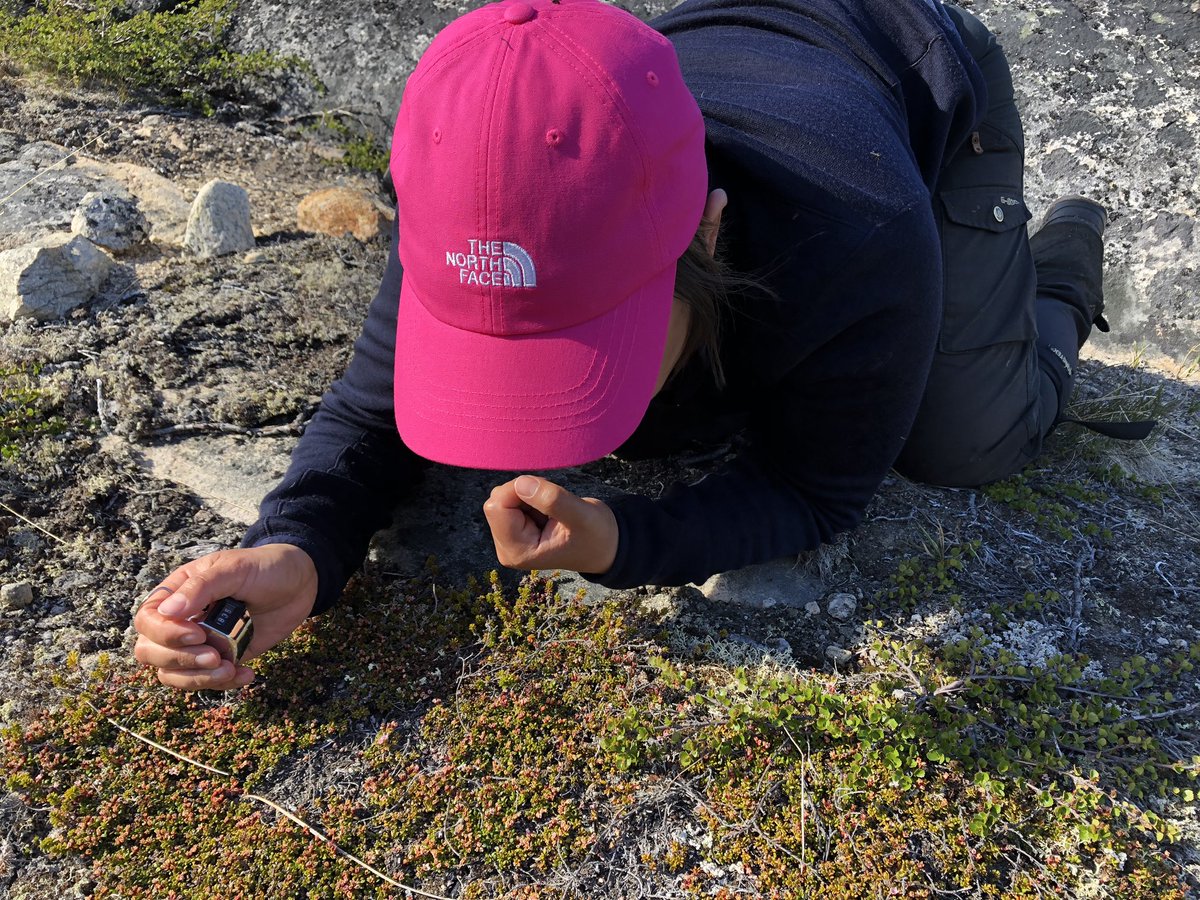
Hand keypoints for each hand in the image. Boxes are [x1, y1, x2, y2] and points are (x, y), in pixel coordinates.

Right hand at [133, 544, 317, 690]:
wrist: (300, 583)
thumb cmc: (263, 567)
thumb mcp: (233, 568)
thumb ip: (201, 587)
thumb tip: (167, 610)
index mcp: (177, 593)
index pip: (147, 621)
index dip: (164, 634)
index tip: (197, 634)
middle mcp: (182, 620)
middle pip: (150, 651)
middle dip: (179, 660)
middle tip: (214, 655)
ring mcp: (201, 642)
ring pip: (173, 674)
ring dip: (197, 679)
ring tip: (230, 668)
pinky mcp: (222, 658)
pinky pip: (207, 681)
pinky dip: (222, 684)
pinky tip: (246, 673)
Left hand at [483, 475, 617, 574]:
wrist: (605, 546)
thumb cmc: (596, 536)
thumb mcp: (581, 516)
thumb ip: (552, 501)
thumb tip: (520, 483)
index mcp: (518, 551)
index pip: (497, 507)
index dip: (518, 490)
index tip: (547, 491)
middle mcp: (508, 548)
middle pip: (497, 501)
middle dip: (524, 492)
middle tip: (553, 502)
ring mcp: (510, 540)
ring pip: (504, 498)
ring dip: (529, 494)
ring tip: (553, 509)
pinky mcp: (514, 530)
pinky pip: (511, 499)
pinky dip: (530, 496)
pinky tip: (549, 510)